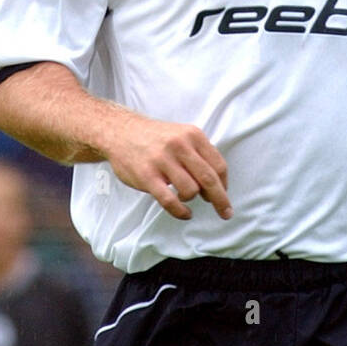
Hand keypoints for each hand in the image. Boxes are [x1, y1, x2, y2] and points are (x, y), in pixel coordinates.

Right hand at [103, 117, 231, 220]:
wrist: (120, 132)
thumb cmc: (155, 138)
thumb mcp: (182, 135)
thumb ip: (199, 154)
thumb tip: (218, 182)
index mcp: (193, 135)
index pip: (218, 165)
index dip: (224, 184)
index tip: (224, 194)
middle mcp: (180, 146)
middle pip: (209, 179)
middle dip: (220, 200)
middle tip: (226, 213)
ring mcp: (162, 161)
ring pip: (191, 190)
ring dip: (192, 199)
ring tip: (185, 198)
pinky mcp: (147, 176)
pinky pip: (170, 201)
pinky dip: (181, 211)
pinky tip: (184, 213)